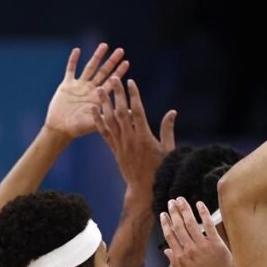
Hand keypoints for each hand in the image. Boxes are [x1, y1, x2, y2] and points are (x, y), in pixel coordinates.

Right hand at [45, 43, 129, 138]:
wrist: (60, 129)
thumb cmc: (78, 128)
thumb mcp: (97, 122)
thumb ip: (112, 115)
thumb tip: (131, 115)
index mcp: (99, 97)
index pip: (112, 82)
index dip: (119, 72)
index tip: (127, 62)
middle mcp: (90, 89)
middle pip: (103, 72)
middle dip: (112, 61)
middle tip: (121, 50)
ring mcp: (79, 86)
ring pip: (89, 68)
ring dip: (97, 57)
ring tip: (104, 45)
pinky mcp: (66, 85)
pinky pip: (70, 70)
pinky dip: (73, 60)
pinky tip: (77, 50)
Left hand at [95, 78, 175, 193]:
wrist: (143, 187)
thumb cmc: (160, 169)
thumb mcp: (168, 149)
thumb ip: (168, 130)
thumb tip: (172, 112)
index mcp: (144, 137)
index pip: (137, 111)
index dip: (134, 95)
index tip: (131, 82)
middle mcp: (130, 138)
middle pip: (121, 112)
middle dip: (117, 94)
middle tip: (113, 78)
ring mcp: (120, 143)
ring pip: (110, 120)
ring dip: (104, 104)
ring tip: (99, 89)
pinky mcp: (114, 149)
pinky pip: (104, 132)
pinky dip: (98, 120)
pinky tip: (93, 109)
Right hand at [161, 198, 238, 266]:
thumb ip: (174, 262)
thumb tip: (166, 250)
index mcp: (181, 258)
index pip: (170, 236)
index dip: (166, 223)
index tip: (163, 214)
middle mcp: (190, 250)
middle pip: (179, 227)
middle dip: (174, 212)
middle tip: (172, 202)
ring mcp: (203, 246)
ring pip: (191, 224)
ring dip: (185, 210)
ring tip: (181, 200)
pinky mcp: (216, 244)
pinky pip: (209, 225)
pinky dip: (203, 213)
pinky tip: (199, 204)